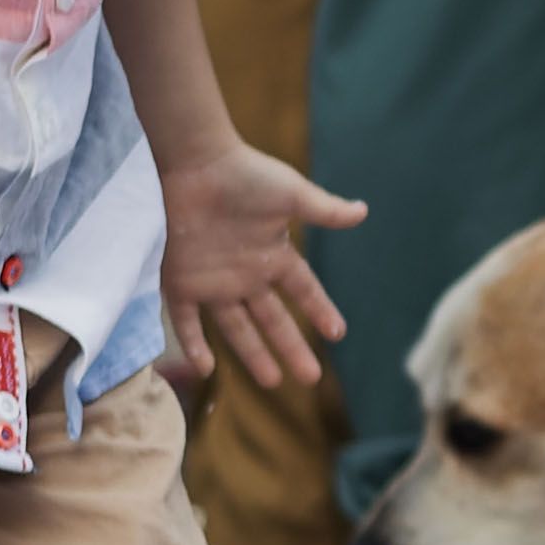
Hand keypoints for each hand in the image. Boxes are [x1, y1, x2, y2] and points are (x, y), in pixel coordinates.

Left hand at [155, 139, 362, 388]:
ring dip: (253, 355)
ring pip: (236, 328)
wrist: (194, 163)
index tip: (338, 334)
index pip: (303, 291)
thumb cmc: (244, 174)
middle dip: (292, 348)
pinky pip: (186, 320)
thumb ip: (325, 210)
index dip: (320, 311)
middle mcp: (245, 275)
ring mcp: (213, 281)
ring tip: (272, 381)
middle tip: (311, 378)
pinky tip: (206, 368)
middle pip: (273, 319)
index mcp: (273, 254)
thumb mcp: (291, 193)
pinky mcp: (180, 281)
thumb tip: (364, 212)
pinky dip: (193, 343)